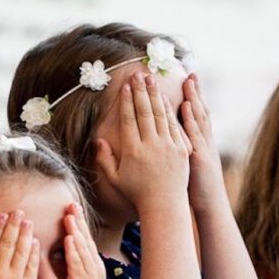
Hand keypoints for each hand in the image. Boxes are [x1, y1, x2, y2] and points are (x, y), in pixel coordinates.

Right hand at [0, 211, 38, 278]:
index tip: (3, 215)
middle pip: (7, 243)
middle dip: (13, 225)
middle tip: (18, 212)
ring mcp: (14, 278)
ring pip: (20, 250)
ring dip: (25, 234)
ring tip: (28, 221)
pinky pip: (31, 263)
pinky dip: (33, 251)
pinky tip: (35, 240)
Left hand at [62, 203, 106, 278]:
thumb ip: (74, 267)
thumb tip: (64, 254)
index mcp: (93, 265)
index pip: (86, 239)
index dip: (80, 224)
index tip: (73, 209)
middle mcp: (94, 266)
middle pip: (86, 238)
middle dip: (79, 220)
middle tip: (72, 204)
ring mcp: (90, 273)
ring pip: (82, 247)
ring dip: (76, 230)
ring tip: (69, 215)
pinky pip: (78, 262)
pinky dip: (73, 249)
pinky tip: (69, 238)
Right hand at [95, 72, 191, 213]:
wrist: (164, 204)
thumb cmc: (137, 193)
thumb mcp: (115, 178)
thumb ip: (104, 159)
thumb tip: (98, 140)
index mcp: (133, 151)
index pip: (129, 120)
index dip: (126, 102)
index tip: (125, 87)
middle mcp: (150, 145)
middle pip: (144, 112)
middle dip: (140, 91)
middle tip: (137, 74)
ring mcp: (167, 146)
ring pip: (160, 115)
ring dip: (154, 95)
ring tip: (150, 78)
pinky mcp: (180, 148)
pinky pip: (173, 125)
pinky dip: (168, 110)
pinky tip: (164, 98)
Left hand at [181, 74, 229, 216]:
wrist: (209, 205)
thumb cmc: (194, 187)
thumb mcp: (191, 164)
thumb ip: (185, 147)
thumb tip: (173, 136)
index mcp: (200, 142)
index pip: (196, 115)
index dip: (193, 98)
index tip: (188, 79)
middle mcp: (203, 141)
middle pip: (199, 112)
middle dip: (195, 92)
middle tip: (191, 72)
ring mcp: (203, 147)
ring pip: (198, 119)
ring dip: (194, 98)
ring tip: (189, 81)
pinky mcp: (198, 156)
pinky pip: (193, 134)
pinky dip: (190, 119)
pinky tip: (185, 106)